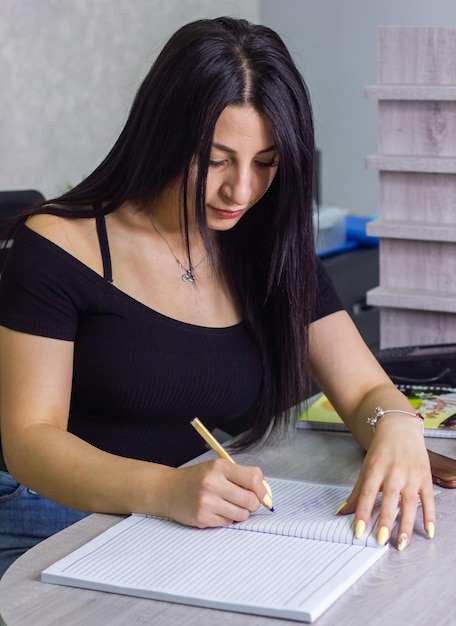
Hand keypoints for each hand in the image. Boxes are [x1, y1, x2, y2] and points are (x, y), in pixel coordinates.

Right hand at [163, 459, 267, 527]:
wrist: (168, 489)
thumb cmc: (196, 478)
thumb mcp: (217, 468)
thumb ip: (240, 476)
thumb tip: (265, 493)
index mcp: (219, 467)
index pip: (254, 478)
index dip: (261, 489)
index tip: (260, 493)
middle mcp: (213, 483)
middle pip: (251, 500)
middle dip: (252, 504)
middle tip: (245, 501)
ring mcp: (207, 501)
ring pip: (242, 514)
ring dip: (239, 512)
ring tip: (228, 504)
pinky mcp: (202, 518)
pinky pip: (228, 522)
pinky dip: (226, 518)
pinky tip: (215, 510)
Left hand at [338, 415, 434, 549]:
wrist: (400, 429)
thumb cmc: (381, 451)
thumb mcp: (366, 468)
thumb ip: (356, 492)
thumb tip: (341, 512)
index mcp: (375, 469)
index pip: (367, 493)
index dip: (362, 512)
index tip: (359, 531)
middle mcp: (393, 473)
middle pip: (389, 499)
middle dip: (385, 521)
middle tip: (381, 541)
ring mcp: (411, 476)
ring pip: (409, 503)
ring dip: (406, 524)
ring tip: (401, 543)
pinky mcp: (425, 478)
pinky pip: (428, 499)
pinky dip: (429, 516)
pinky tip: (428, 531)